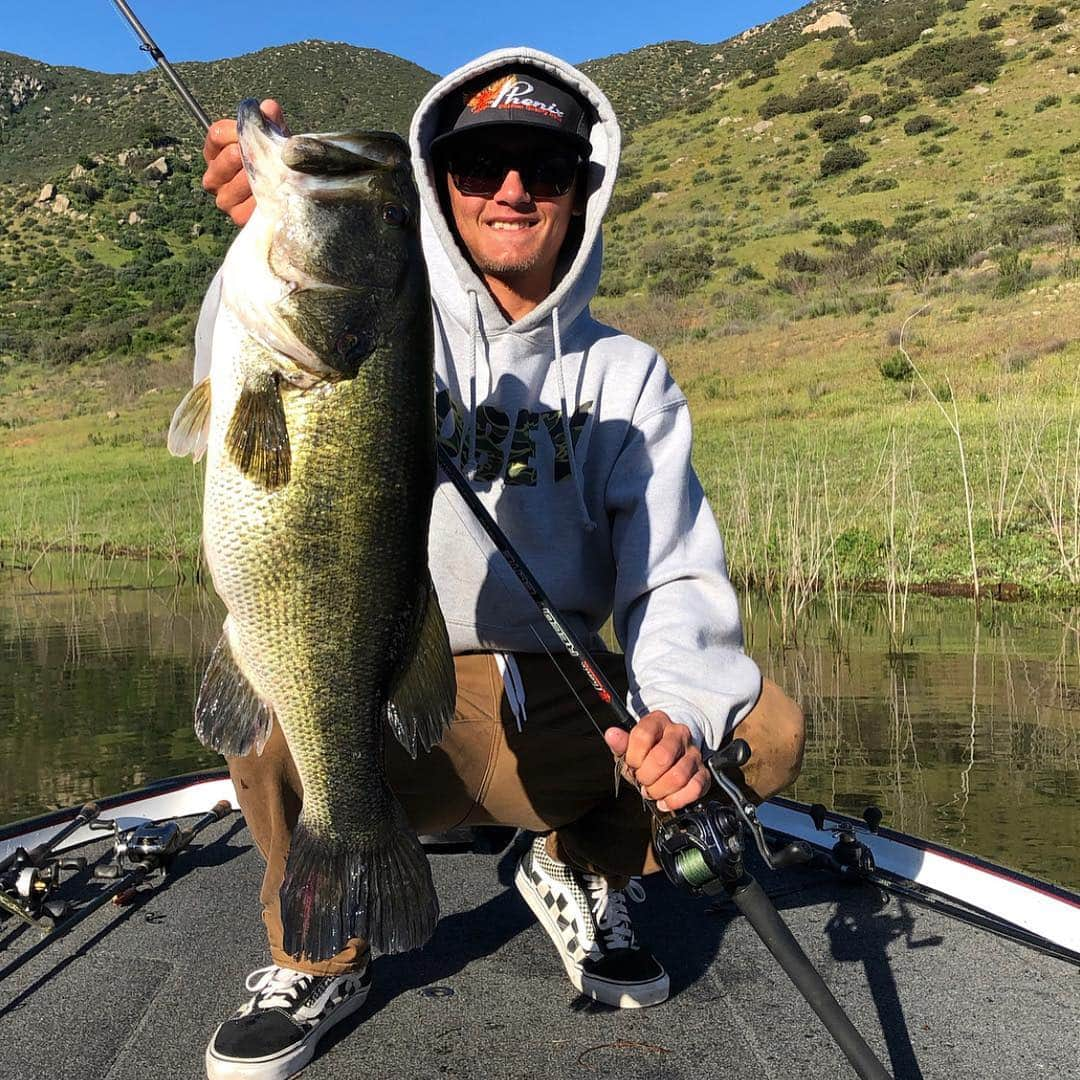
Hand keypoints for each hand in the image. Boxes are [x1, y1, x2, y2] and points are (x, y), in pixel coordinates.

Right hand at [201, 98, 286, 225]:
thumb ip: (272, 123)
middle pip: (226, 159)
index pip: (217, 135)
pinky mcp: (237, 218)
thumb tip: (268, 107)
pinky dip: (261, 199)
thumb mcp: (276, 141)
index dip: (239, 131)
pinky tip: (274, 194)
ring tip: (274, 175)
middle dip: (250, 155)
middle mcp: (214, 176)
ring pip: (234, 184)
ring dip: (256, 179)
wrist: (290, 197)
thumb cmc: (278, 164)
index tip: (258, 132)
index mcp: (217, 153)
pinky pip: (245, 207)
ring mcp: (224, 199)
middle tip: (268, 156)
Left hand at [604, 711, 709, 811]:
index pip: (643, 736)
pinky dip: (676, 800)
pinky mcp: (703, 772)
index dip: (633, 757)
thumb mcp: (629, 747)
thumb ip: (620, 743)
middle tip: (641, 781)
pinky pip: (694, 788)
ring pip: (678, 776)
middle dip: (646, 776)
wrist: (670, 755)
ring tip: (652, 791)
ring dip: (659, 791)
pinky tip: (665, 800)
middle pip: (662, 758)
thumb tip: (611, 734)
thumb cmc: (646, 753)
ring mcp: (694, 752)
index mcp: (658, 721)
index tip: (631, 764)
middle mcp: (679, 733)